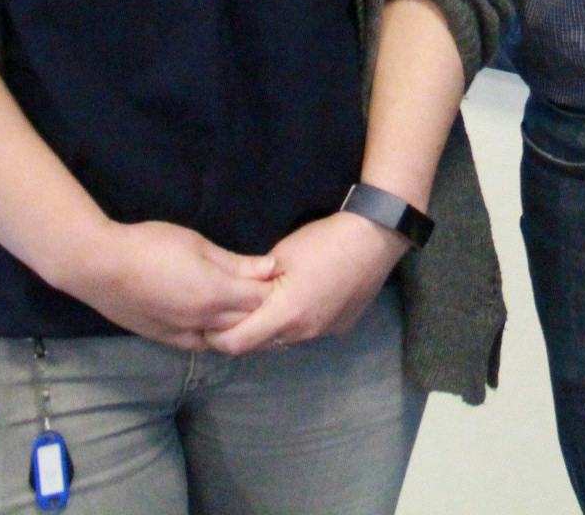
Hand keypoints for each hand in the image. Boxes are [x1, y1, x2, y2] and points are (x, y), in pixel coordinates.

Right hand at [50, 220, 275, 351]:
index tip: (281, 276)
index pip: (260, 300)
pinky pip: (200, 344)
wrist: (99, 267)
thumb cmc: (149, 245)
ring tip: (245, 308)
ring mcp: (182, 334)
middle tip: (268, 292)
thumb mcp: (197, 244)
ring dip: (239, 325)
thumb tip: (270, 268)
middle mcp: (203, 321)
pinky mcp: (165, 339)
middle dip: (262, 309)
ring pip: (224, 338)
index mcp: (215, 294)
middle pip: (246, 322)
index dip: (273, 289)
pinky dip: (214, 335)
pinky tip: (216, 322)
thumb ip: (235, 262)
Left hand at [206, 211, 405, 354]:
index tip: (208, 322)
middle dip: (242, 332)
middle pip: (259, 345)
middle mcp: (303, 332)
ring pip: (284, 340)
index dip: (216, 337)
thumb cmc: (324, 241)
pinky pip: (307, 332)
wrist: (376, 238)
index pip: (237, 343)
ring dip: (270, 328)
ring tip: (267, 303)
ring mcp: (323, 332)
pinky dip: (295, 322)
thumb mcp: (281, 255)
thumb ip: (255, 282)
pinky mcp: (339, 328)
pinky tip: (301, 298)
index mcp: (284, 314)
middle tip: (233, 310)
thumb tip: (237, 295)